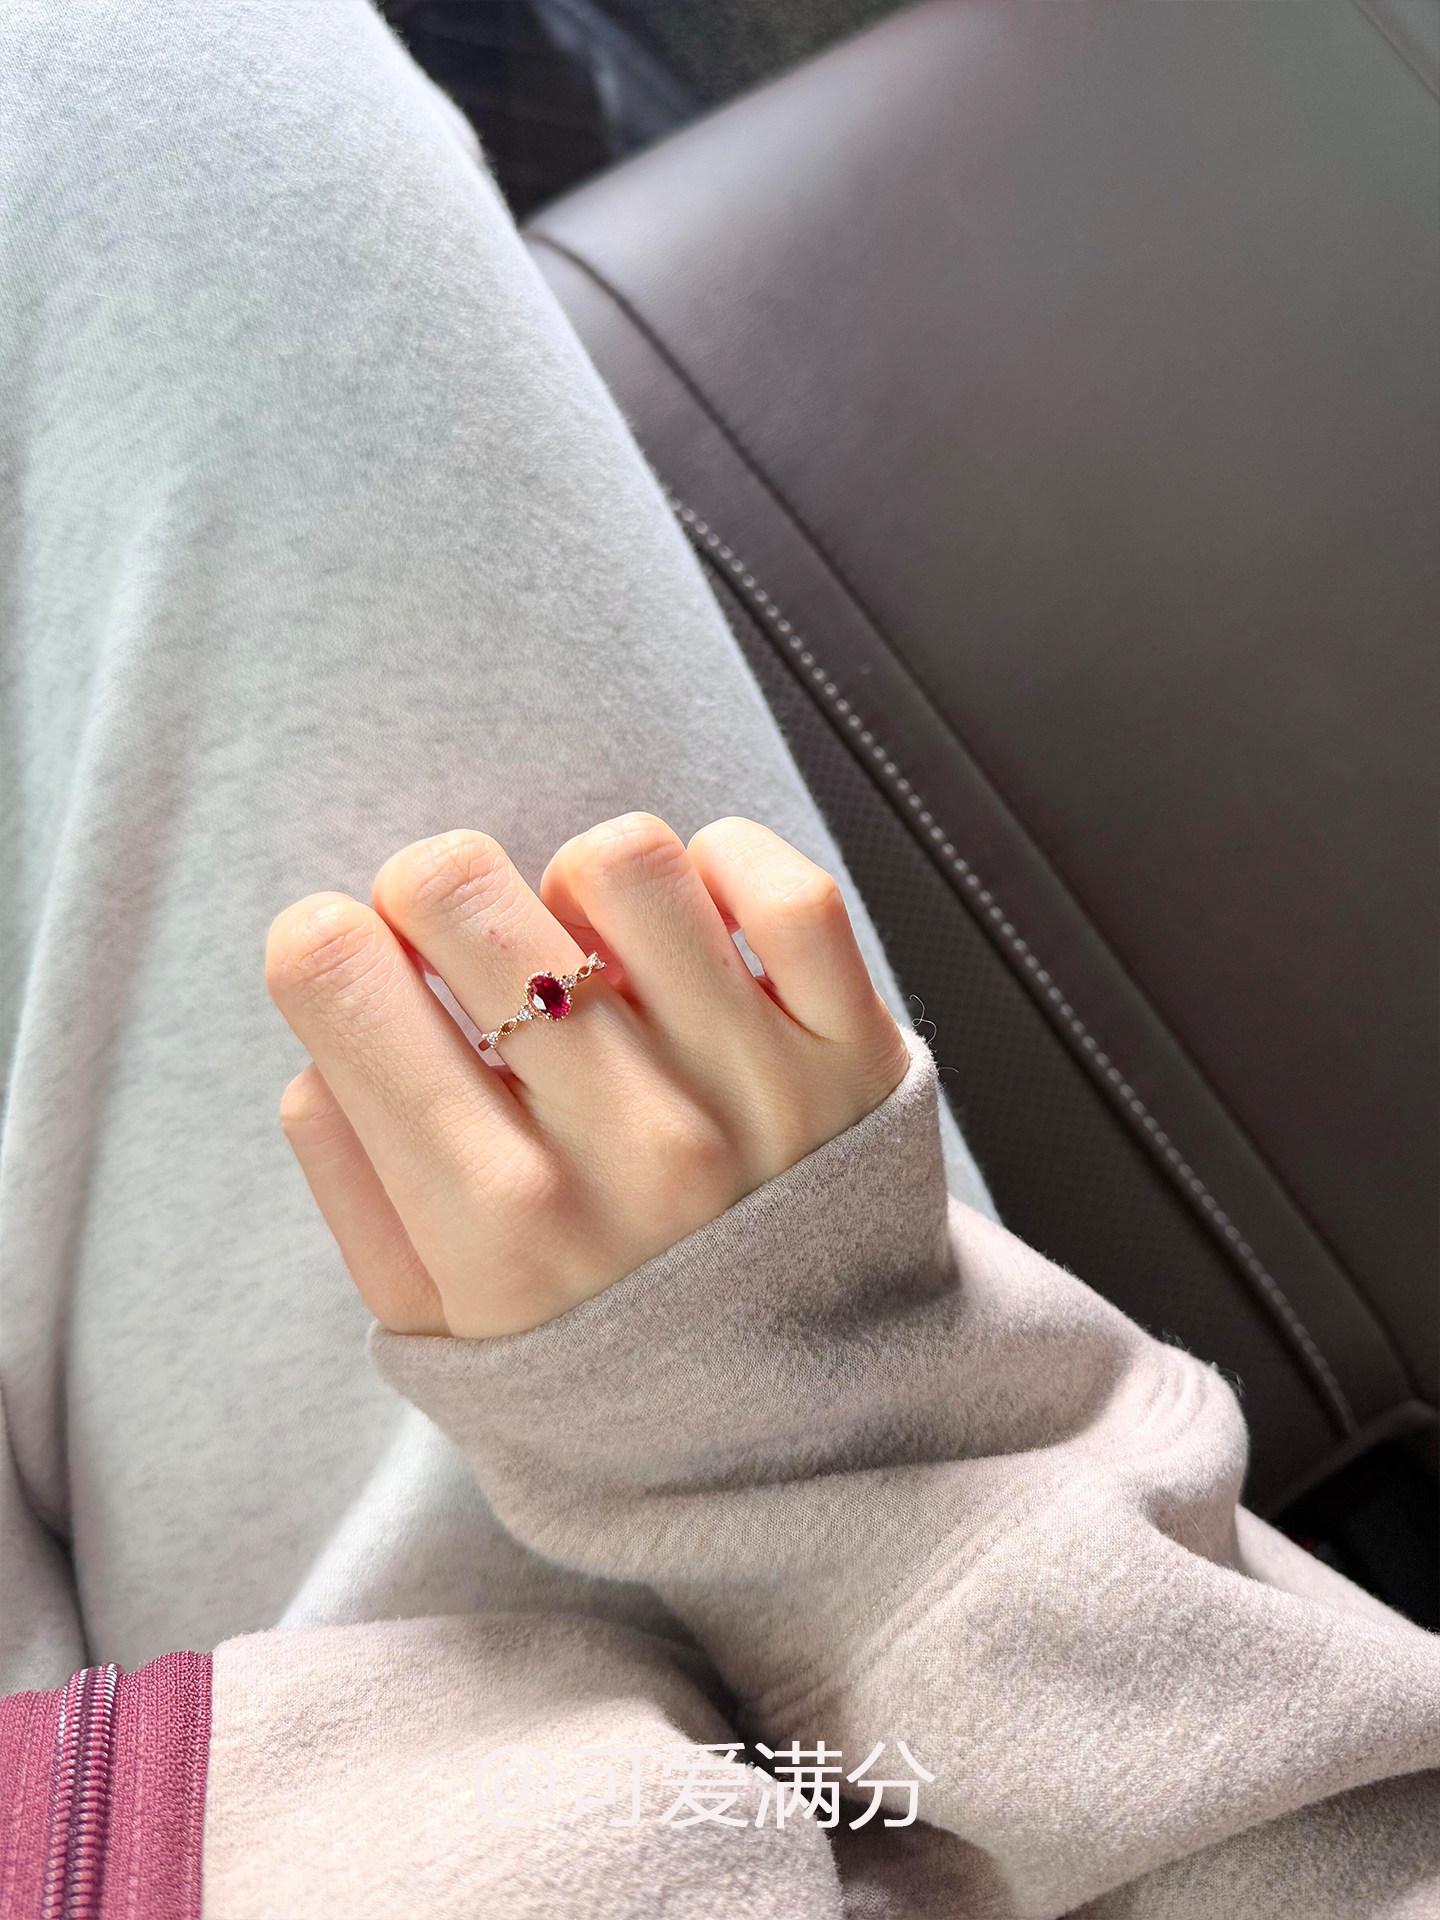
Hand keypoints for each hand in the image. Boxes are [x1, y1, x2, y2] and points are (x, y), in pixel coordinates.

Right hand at [266, 814, 909, 1337]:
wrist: (793, 1435)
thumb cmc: (591, 1357)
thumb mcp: (428, 1320)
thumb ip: (349, 1176)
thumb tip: (326, 1030)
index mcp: (495, 1219)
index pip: (339, 975)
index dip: (320, 942)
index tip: (354, 964)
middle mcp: (629, 1148)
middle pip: (458, 889)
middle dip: (424, 894)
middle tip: (458, 948)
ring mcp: (757, 1091)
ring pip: (621, 861)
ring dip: (576, 887)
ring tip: (586, 959)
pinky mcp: (855, 1056)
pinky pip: (784, 888)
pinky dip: (724, 870)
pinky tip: (688, 936)